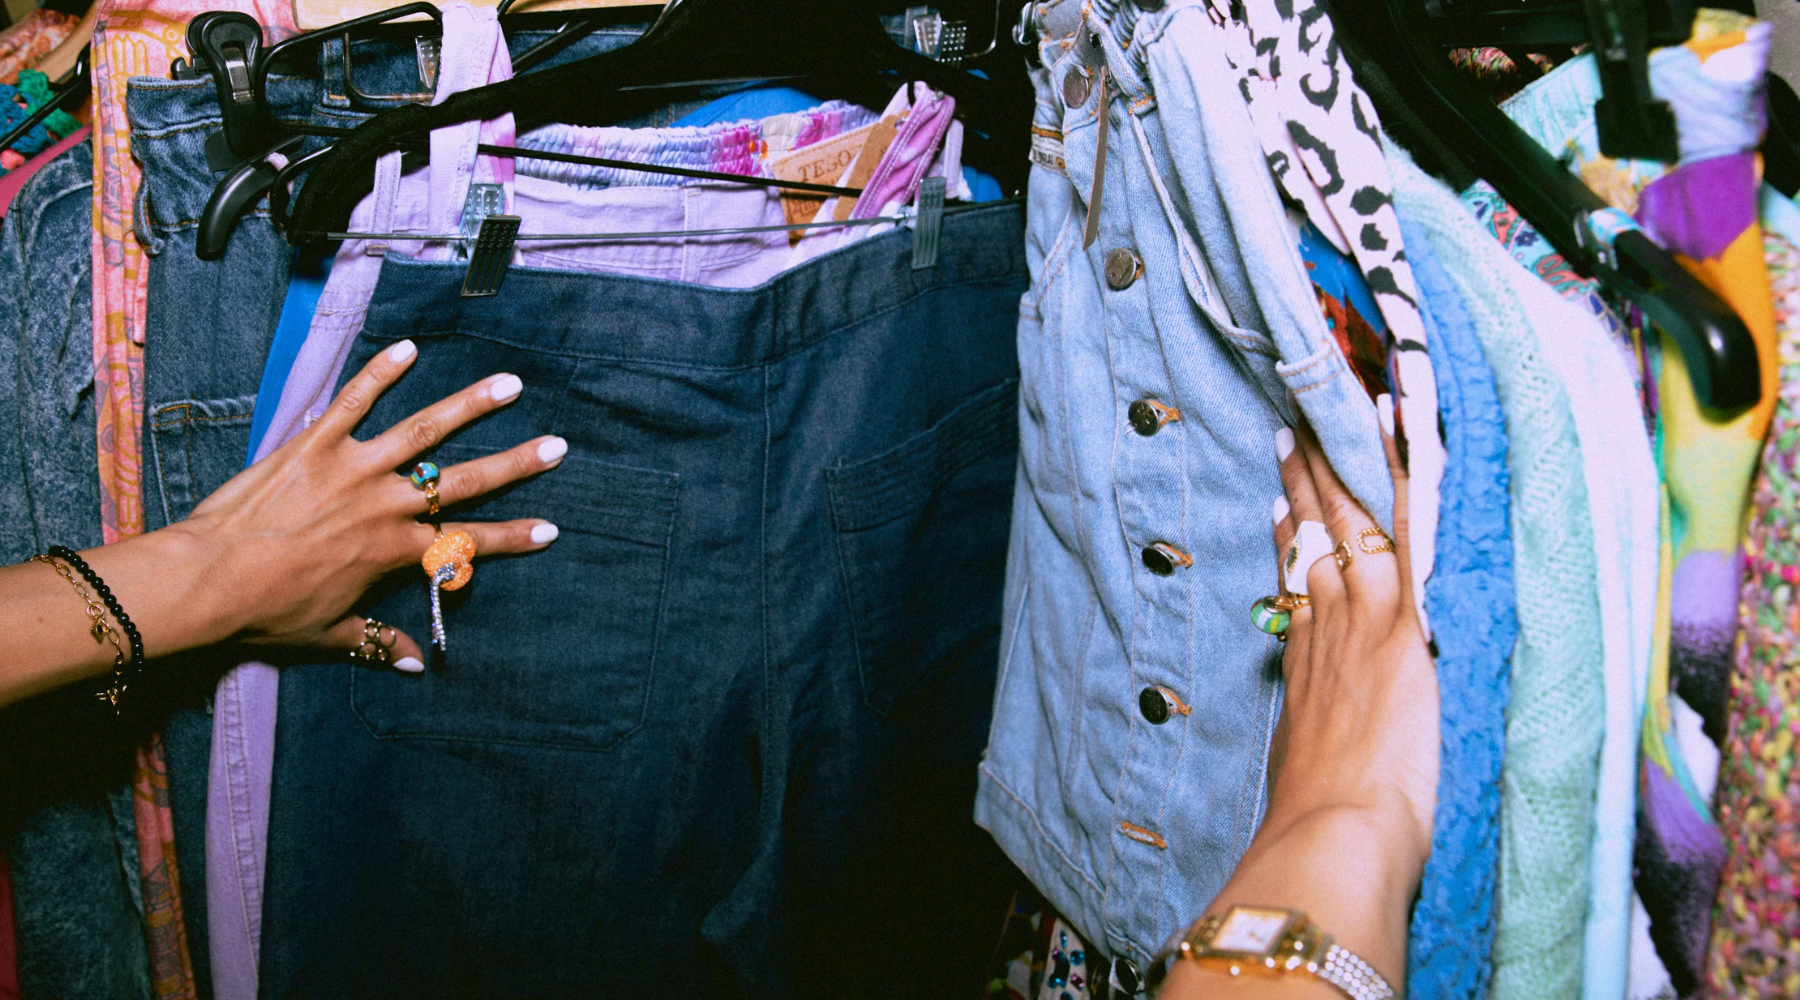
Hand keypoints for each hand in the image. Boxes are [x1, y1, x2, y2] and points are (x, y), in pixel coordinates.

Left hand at [161, 338, 563, 669]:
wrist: (210, 578)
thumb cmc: (269, 611)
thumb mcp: (329, 633)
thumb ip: (375, 640)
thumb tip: (410, 665)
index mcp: (395, 551)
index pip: (467, 544)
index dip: (511, 538)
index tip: (550, 529)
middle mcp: (387, 504)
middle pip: (466, 480)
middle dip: (517, 464)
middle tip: (557, 446)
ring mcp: (354, 468)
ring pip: (425, 431)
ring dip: (471, 405)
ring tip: (509, 385)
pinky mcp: (315, 444)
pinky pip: (353, 401)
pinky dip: (380, 373)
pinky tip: (408, 348)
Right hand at [1156, 395, 1438, 998]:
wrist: (1337, 835)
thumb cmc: (1324, 830)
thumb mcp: (1304, 781)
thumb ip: (1309, 751)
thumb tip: (1305, 759)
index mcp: (1307, 670)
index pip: (1300, 586)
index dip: (1291, 541)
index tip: (1284, 506)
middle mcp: (1330, 633)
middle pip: (1314, 544)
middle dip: (1304, 489)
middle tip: (1290, 438)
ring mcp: (1365, 621)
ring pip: (1352, 527)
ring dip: (1340, 472)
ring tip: (1327, 426)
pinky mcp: (1404, 622)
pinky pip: (1403, 531)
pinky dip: (1399, 480)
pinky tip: (1399, 439)